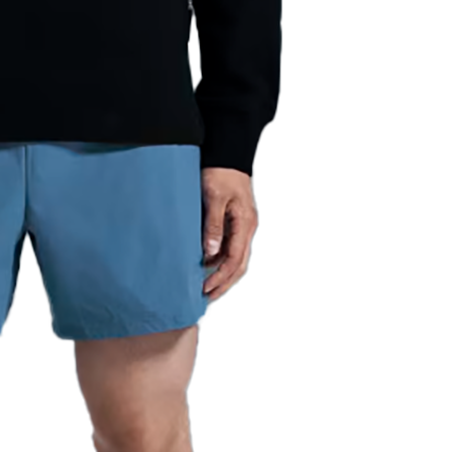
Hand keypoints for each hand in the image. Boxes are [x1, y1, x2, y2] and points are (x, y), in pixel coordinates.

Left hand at [200, 167, 259, 302]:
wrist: (227, 152)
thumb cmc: (221, 171)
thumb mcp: (214, 197)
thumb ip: (213, 226)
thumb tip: (210, 254)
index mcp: (246, 224)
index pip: (235, 261)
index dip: (220, 279)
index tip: (204, 290)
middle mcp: (247, 228)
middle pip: (238, 266)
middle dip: (223, 284)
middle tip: (205, 299)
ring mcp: (242, 226)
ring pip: (234, 259)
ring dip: (221, 275)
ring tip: (204, 289)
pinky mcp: (234, 223)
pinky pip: (228, 248)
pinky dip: (218, 261)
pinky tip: (205, 268)